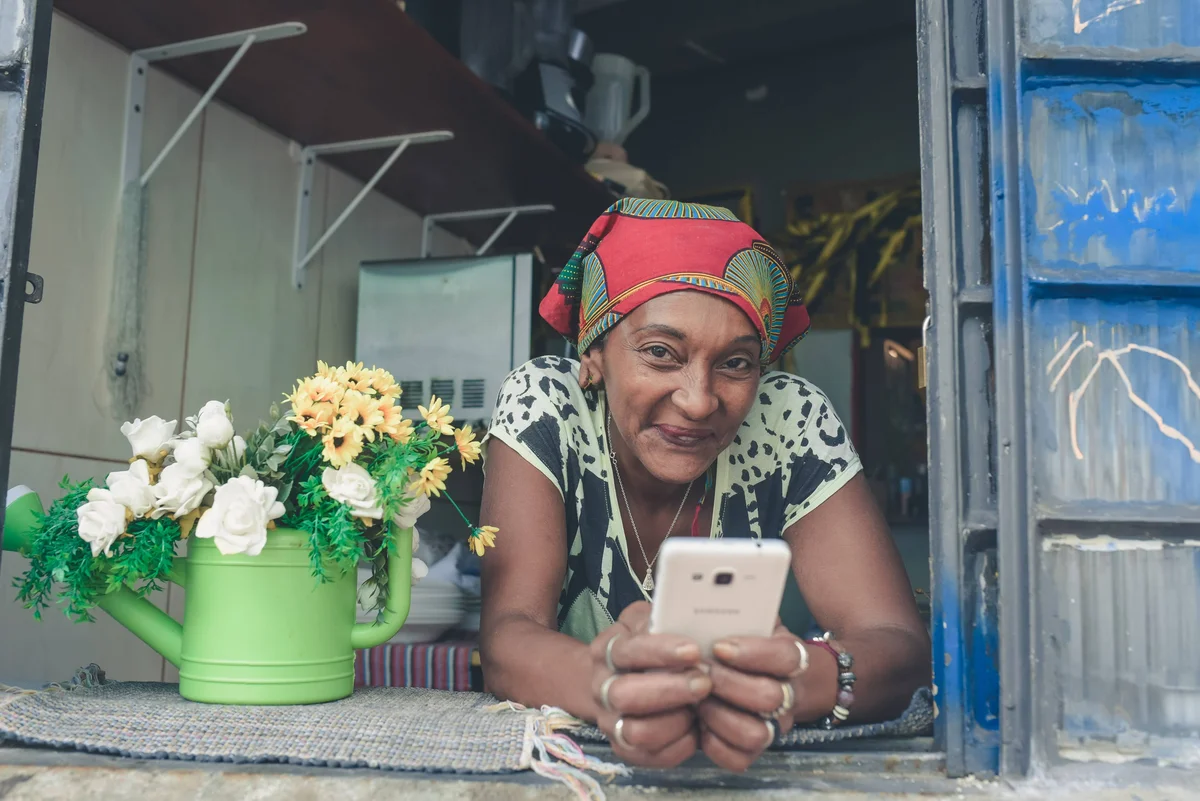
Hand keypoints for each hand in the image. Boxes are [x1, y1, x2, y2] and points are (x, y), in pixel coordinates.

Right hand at [591, 601, 711, 767]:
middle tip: (704, 683)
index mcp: (605, 650)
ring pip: (635, 732)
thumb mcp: (650, 619)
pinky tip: (696, 729)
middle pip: (625, 695)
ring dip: (674, 721)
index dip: (660, 652)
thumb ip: (664, 616)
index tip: (694, 650)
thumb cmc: (648, 642)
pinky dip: (678, 746)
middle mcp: (602, 687)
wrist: (620, 676)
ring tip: (701, 708)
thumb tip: (693, 611)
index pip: (627, 650)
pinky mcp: (625, 748)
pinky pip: (650, 757)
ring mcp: (610, 721)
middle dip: (669, 690)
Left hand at [696, 623, 830, 772]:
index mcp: (790, 656)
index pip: (787, 655)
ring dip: (719, 715)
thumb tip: (703, 598)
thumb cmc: (744, 637)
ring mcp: (772, 725)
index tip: (720, 645)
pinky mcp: (751, 749)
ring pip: (756, 733)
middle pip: (770, 697)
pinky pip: (738, 759)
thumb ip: (736, 608)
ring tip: (695, 698)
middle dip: (729, 684)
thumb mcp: (749, 615)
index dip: (754, 652)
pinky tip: (698, 723)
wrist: (763, 673)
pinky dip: (714, 743)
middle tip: (700, 672)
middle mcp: (787, 694)